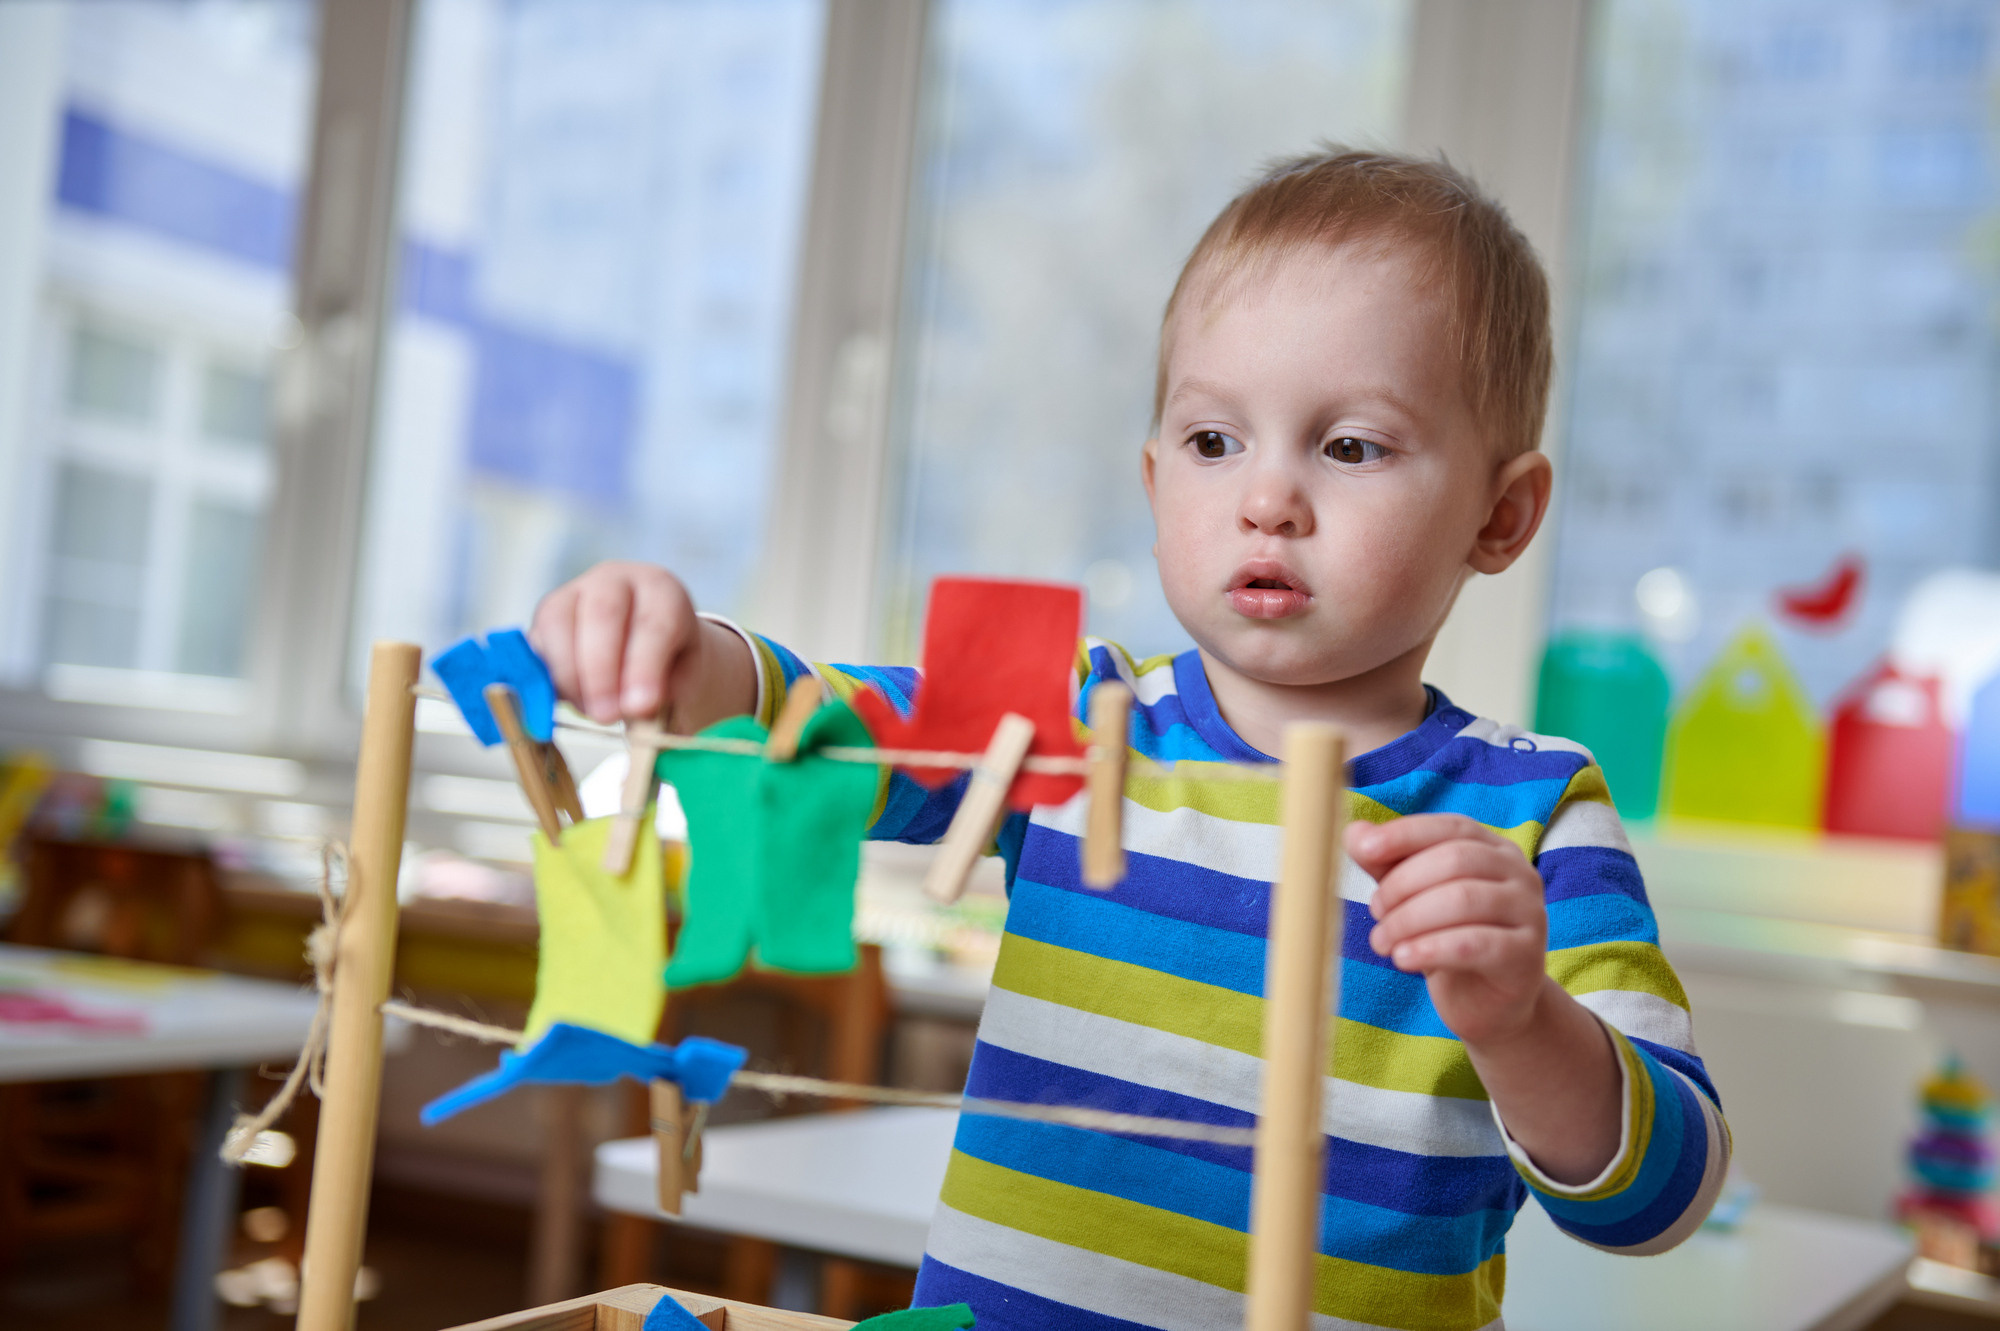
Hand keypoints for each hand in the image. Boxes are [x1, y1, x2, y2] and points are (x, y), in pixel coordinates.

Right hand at [528, 561, 750, 727]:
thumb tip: (639, 744)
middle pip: (603, 614)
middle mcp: (615, 581)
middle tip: (607, 717)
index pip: (654, 621)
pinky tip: (564, 703)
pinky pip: (534, 643)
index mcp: (662, 590)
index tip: (641, 707)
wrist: (645, 646)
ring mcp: (573, 593)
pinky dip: (544, 678)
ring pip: (559, 623)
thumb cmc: (669, 665)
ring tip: (592, 712)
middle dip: (602, 671)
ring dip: (571, 677)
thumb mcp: (681, 682)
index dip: (645, 666)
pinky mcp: (543, 617)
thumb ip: (665, 704)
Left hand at [1347, 814, 1548, 1049]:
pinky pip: (1475, 944)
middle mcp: (1519, 874)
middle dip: (1402, 884)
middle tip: (1375, 912)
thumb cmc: (1447, 938)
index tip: (1363, 848)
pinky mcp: (1526, 956)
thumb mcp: (1412, 897)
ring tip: (1381, 942)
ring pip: (1463, 900)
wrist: (1486, 1004)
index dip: (1405, 834)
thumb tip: (1354, 832)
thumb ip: (1387, 863)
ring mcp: (1530, 913)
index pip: (1450, 827)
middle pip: (1454, 860)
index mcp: (1493, 849)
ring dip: (1409, 919)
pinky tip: (1403, 958)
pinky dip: (1431, 948)